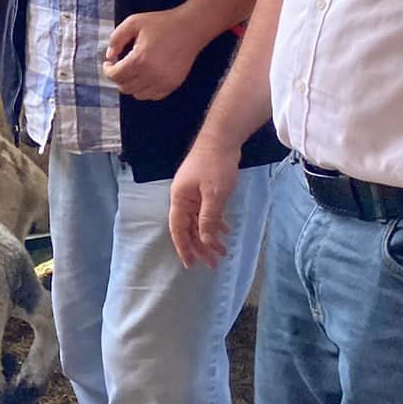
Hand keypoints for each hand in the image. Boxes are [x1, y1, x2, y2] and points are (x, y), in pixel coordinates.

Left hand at [103, 7, 214, 100]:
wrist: (190, 28)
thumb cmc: (161, 23)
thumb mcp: (134, 23)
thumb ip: (116, 38)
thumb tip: (109, 56)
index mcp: (139, 60)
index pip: (115, 76)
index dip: (107, 70)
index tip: (108, 63)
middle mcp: (151, 75)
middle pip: (125, 87)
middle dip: (118, 77)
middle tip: (120, 66)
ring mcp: (163, 82)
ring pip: (138, 94)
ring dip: (131, 85)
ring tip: (133, 72)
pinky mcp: (173, 85)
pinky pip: (153, 96)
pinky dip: (145, 89)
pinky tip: (146, 77)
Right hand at [168, 138, 240, 269]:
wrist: (221, 138)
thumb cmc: (216, 166)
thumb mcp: (214, 195)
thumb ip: (208, 219)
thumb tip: (204, 242)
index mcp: (180, 200)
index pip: (178, 230)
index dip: (184, 248)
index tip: (191, 265)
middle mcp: (183, 199)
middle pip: (189, 228)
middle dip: (201, 247)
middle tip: (214, 263)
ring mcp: (193, 194)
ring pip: (199, 221)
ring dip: (209, 237)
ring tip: (222, 252)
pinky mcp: (203, 189)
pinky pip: (206, 212)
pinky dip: (214, 223)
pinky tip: (224, 232)